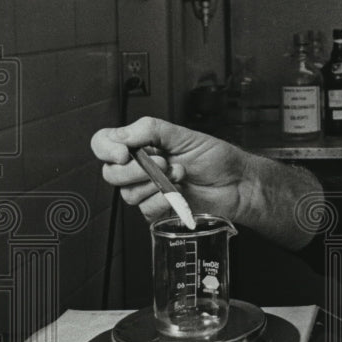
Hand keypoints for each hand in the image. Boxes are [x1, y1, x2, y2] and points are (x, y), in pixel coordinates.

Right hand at [91, 117, 252, 221]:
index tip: (124, 152)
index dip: (106, 148)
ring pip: (127, 194)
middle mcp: (141, 168)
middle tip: (163, 163)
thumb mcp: (183, 135)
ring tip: (179, 175)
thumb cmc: (216, 158)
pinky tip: (179, 193)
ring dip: (155, 184)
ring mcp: (149, 190)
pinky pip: (145, 210)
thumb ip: (150, 130)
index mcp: (143, 145)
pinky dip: (161, 201)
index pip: (104, 143)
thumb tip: (121, 136)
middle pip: (110, 173)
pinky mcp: (159, 210)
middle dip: (134, 170)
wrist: (237, 183)